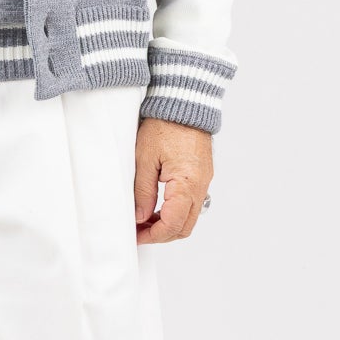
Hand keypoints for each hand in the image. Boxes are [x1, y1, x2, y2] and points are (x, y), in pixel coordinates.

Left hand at [134, 119, 212, 243]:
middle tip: (139, 231)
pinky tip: (157, 207)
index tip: (136, 235)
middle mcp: (200, 186)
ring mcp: (204, 182)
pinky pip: (191, 204)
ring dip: (168, 224)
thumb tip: (140, 217)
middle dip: (161, 234)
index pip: (173, 224)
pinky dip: (175, 212)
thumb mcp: (144, 159)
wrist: (184, 104)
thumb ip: (142, 192)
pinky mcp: (202, 177)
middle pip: (184, 227)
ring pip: (189, 218)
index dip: (153, 235)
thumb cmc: (165, 125)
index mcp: (186, 184)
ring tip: (144, 219)